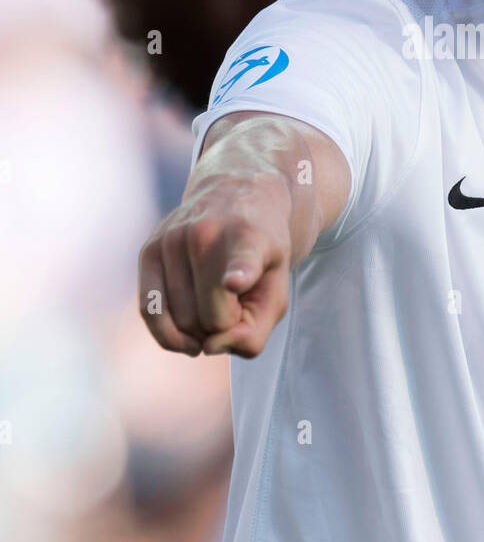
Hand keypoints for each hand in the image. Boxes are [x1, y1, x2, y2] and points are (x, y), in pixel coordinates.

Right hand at [138, 171, 293, 358]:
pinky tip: (189, 338)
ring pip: (180, 320)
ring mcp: (172, 238)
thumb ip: (256, 331)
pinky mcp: (148, 250)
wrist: (237, 194)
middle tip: (237, 304)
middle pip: (209, 318)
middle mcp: (206, 233)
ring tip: (216, 303)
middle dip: (225, 326)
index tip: (235, 281)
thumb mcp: (278, 288)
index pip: (243, 259)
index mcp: (249, 237)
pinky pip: (149, 310)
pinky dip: (168, 335)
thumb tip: (211, 346)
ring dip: (199, 329)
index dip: (240, 273)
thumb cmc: (261, 253)